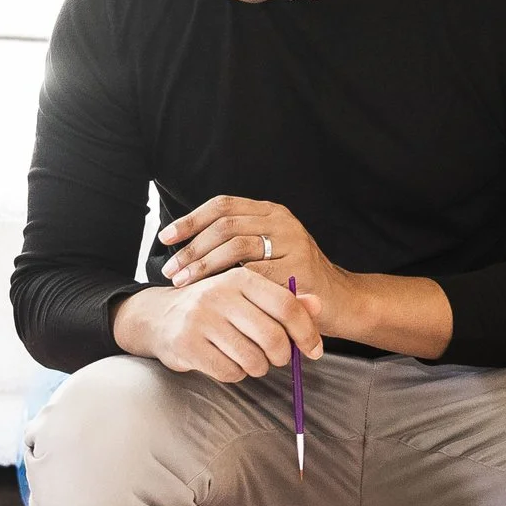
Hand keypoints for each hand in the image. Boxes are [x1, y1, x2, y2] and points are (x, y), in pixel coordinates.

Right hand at [118, 269, 322, 382]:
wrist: (159, 316)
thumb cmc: (213, 307)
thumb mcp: (246, 296)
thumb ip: (283, 300)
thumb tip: (318, 304)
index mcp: (240, 277)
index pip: (286, 304)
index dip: (306, 332)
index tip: (315, 351)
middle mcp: (219, 293)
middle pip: (273, 336)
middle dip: (282, 355)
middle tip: (277, 358)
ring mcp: (201, 319)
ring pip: (253, 359)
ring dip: (258, 367)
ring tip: (248, 358)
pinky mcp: (187, 345)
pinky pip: (229, 372)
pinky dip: (235, 374)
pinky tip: (226, 361)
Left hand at [158, 196, 354, 338]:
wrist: (339, 299)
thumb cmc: (293, 278)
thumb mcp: (267, 250)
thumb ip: (237, 241)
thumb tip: (186, 243)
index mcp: (270, 211)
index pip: (222, 205)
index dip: (190, 220)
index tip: (166, 238)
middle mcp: (282, 221)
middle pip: (225, 225)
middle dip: (192, 248)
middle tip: (170, 270)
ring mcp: (293, 243)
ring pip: (236, 246)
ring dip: (204, 266)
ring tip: (184, 283)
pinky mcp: (299, 269)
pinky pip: (255, 274)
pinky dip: (229, 284)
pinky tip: (213, 296)